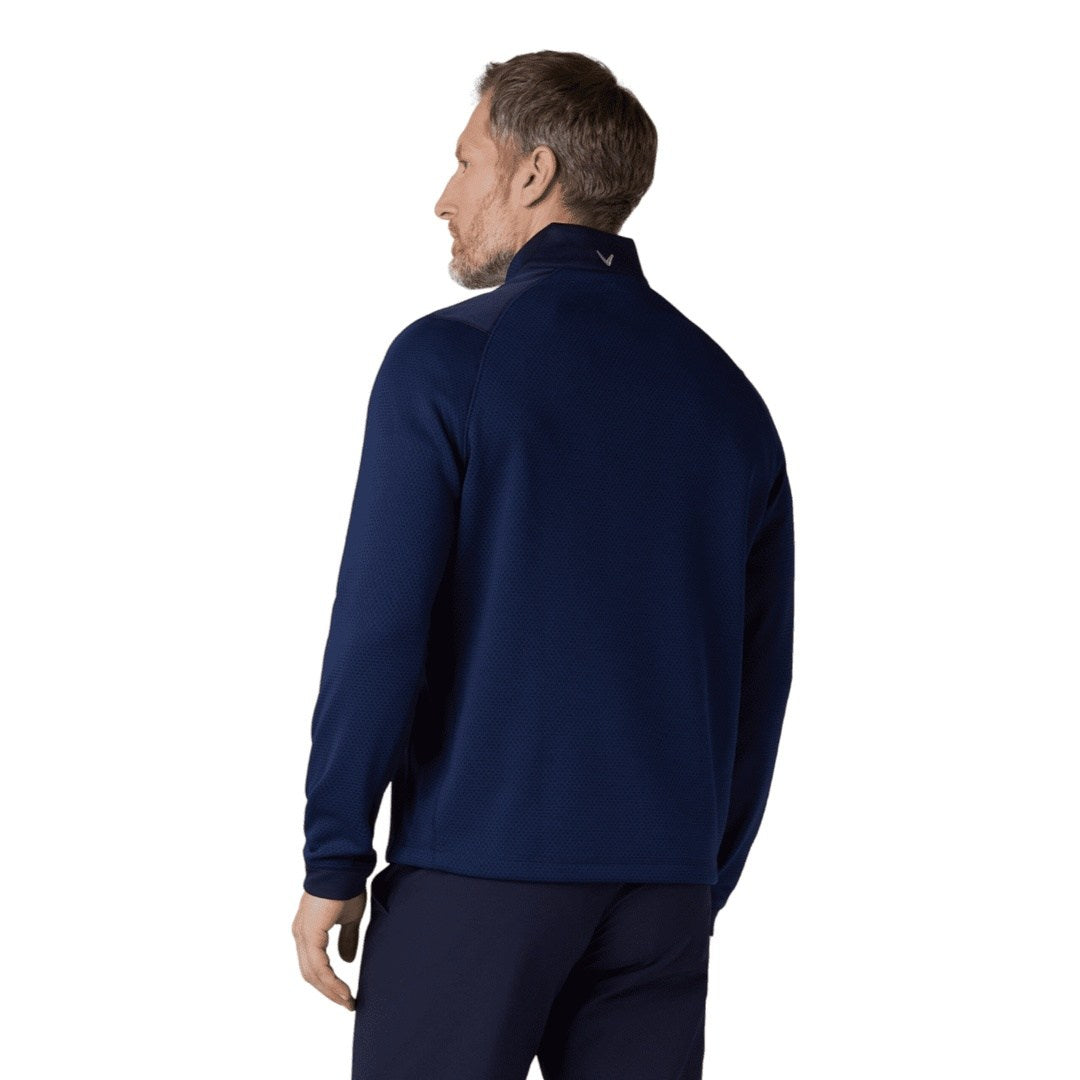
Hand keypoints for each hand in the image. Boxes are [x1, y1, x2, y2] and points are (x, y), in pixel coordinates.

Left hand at [293, 889, 365, 1009]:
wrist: (343, 868)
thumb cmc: (346, 887)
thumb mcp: (349, 918)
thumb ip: (346, 939)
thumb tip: (347, 960)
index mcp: (308, 931)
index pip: (314, 965)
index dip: (328, 982)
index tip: (345, 995)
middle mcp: (301, 935)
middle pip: (311, 974)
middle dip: (329, 992)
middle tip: (347, 1003)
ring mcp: (303, 936)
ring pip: (313, 974)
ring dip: (331, 991)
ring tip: (348, 1001)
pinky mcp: (310, 935)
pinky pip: (319, 967)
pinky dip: (331, 981)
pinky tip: (343, 990)